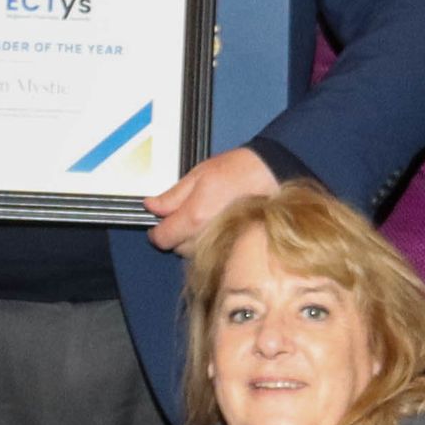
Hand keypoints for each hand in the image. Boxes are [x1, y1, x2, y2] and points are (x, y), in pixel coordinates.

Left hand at [143, 147, 280, 253]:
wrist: (273, 175)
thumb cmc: (240, 170)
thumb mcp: (198, 174)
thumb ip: (172, 195)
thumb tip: (151, 206)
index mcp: (195, 216)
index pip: (162, 238)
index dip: (156, 231)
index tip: (159, 224)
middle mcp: (207, 236)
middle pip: (177, 248)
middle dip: (176, 234)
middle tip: (185, 215)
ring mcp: (223, 244)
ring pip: (195, 254)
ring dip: (192, 241)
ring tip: (204, 219)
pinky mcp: (235, 248)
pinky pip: (213, 253)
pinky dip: (210, 244)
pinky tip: (218, 227)